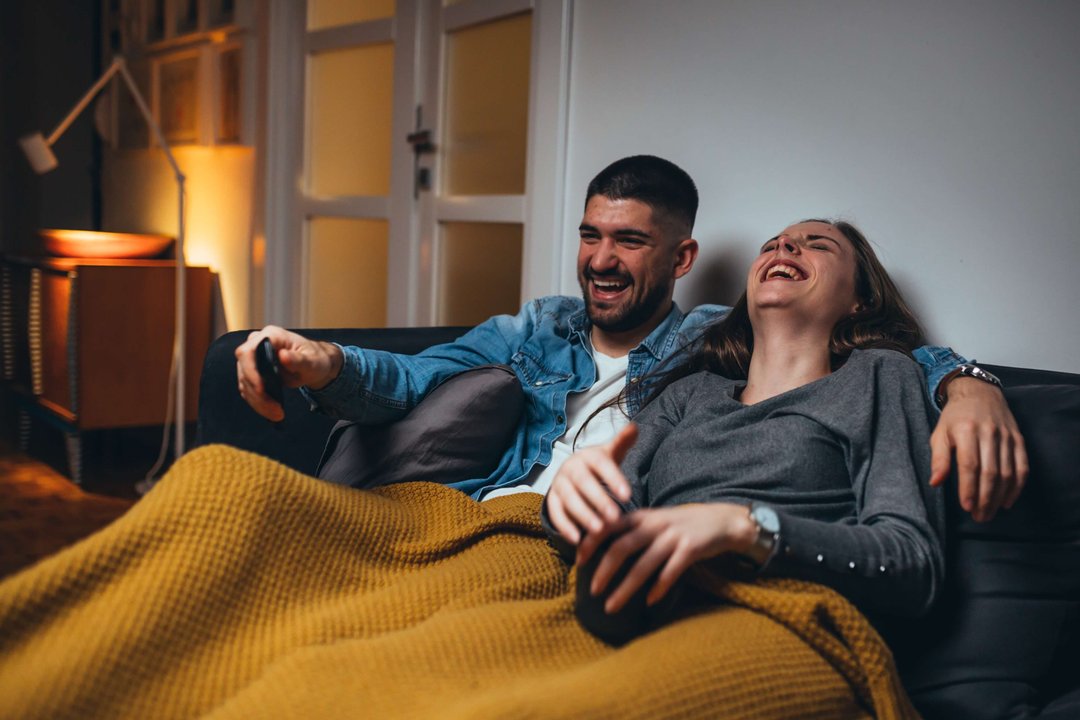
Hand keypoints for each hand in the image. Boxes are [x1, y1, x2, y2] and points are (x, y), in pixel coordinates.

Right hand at [235, 325, 342, 420]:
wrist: (313, 364)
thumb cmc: (314, 358)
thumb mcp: (312, 360)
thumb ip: (298, 359)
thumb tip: (283, 355)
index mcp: (271, 335)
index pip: (248, 351)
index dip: (250, 371)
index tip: (261, 389)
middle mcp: (257, 344)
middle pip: (244, 370)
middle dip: (257, 394)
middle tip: (275, 410)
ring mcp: (252, 358)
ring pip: (245, 383)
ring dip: (258, 402)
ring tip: (276, 414)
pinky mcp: (252, 371)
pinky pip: (248, 389)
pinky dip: (258, 402)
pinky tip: (271, 411)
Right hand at [545, 424, 637, 545]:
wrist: (574, 472)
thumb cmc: (599, 465)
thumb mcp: (611, 453)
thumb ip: (623, 442)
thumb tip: (634, 427)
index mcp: (588, 455)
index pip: (601, 465)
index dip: (614, 479)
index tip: (628, 495)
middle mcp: (570, 467)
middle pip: (584, 483)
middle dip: (599, 500)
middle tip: (615, 517)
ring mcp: (559, 484)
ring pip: (569, 500)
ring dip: (583, 515)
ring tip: (599, 530)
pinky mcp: (551, 499)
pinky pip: (556, 513)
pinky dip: (565, 526)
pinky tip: (578, 539)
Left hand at [587, 503, 755, 613]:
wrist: (722, 521)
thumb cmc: (683, 524)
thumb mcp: (656, 520)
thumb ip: (633, 530)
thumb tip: (603, 549)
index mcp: (643, 516)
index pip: (610, 526)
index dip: (591, 542)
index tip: (578, 561)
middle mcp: (655, 524)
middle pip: (622, 548)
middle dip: (604, 571)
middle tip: (592, 592)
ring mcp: (673, 536)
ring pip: (643, 565)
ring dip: (625, 588)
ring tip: (611, 607)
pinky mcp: (691, 549)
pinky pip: (671, 572)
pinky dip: (659, 588)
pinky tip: (649, 603)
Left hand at [929, 377, 1028, 521]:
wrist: (979, 393)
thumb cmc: (954, 417)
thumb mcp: (939, 433)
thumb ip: (938, 458)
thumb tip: (935, 483)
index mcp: (966, 431)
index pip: (969, 465)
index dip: (969, 488)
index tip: (967, 507)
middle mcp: (989, 433)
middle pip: (990, 472)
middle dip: (984, 498)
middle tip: (979, 517)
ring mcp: (1007, 436)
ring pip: (1007, 473)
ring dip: (999, 497)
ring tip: (989, 513)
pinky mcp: (1019, 440)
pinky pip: (1022, 467)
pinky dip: (1016, 487)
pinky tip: (1007, 501)